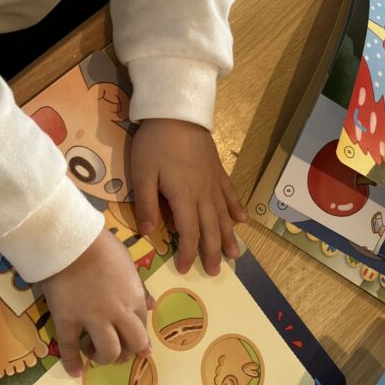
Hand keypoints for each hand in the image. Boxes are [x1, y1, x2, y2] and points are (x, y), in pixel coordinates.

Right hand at [41, 228, 152, 375]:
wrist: (70, 240)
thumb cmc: (101, 246)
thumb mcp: (129, 265)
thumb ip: (139, 288)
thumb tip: (152, 306)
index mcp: (134, 298)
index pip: (142, 327)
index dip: (139, 338)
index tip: (135, 344)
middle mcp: (118, 313)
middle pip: (132, 345)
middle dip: (127, 353)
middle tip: (117, 352)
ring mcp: (93, 318)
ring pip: (108, 352)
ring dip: (105, 358)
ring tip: (95, 353)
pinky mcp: (68, 320)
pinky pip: (71, 348)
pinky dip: (73, 363)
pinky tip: (76, 372)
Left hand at [131, 119, 246, 275]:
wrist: (177, 112)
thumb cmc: (155, 143)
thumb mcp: (142, 173)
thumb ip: (146, 203)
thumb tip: (148, 232)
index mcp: (184, 198)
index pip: (188, 233)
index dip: (187, 253)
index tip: (184, 268)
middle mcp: (204, 194)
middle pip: (211, 229)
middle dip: (213, 252)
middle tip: (215, 272)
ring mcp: (214, 182)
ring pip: (225, 216)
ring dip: (230, 237)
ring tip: (236, 255)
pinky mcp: (218, 171)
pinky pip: (230, 194)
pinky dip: (237, 209)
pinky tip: (242, 220)